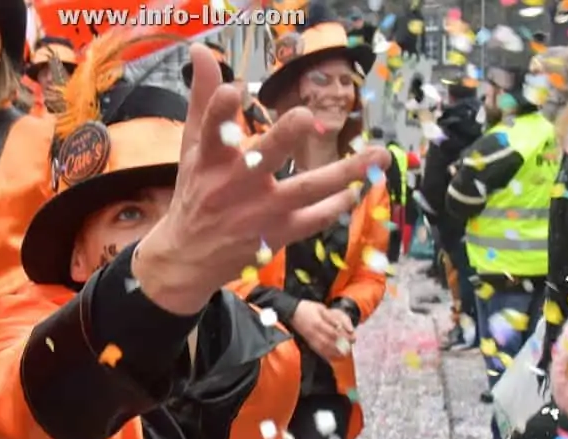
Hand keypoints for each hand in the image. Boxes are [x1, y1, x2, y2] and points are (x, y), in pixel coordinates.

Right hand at [132, 43, 389, 315]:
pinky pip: (314, 219)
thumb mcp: (192, 147)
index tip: (235, 90)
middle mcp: (235, 185)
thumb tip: (201, 51)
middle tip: (305, 116)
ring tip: (379, 154)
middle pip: (264, 158)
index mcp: (210, 160)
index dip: (221, 109)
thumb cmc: (195, 193)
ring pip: (306, 189)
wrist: (188, 258)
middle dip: (284, 137)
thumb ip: (203, 99)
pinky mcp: (276, 234)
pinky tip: (357, 190)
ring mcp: (259, 212)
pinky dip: (337, 205)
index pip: (212, 130)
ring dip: (345, 173)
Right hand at [292, 300, 353, 361]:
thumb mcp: (321, 308)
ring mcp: (310, 338)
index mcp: (318, 323)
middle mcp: (314, 333)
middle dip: (341, 347)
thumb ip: (330, 317)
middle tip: (350, 348)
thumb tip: (339, 325)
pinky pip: (317, 350)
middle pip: (330, 343)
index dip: (344, 337)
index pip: (334, 333)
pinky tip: (332, 357)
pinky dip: (326, 355)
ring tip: (344, 355)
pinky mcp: (308, 342)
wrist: (291, 312)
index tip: (352, 339)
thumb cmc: (307, 308)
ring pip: (324, 349)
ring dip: (335, 353)